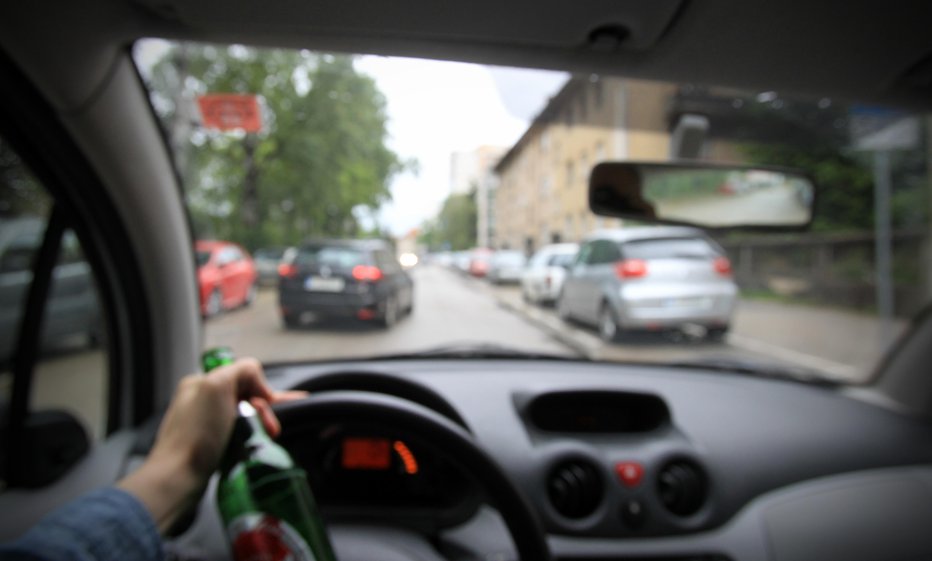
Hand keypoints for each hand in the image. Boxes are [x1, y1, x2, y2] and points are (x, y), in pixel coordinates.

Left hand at [118, 358, 306, 532]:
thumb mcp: (218, 386)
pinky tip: (256, 448)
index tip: (268, 408)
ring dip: (261, 427)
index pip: (243, 376)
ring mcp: (206, 426)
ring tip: (268, 439)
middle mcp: (202, 402)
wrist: (179, 478)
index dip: (260, 390)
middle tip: (271, 429)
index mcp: (202, 383)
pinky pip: (240, 438)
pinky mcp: (211, 449)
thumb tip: (261, 386)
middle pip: (247, 398)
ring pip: (246, 419)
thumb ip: (243, 371)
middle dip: (264, 411)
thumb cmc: (196, 434)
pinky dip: (251, 442)